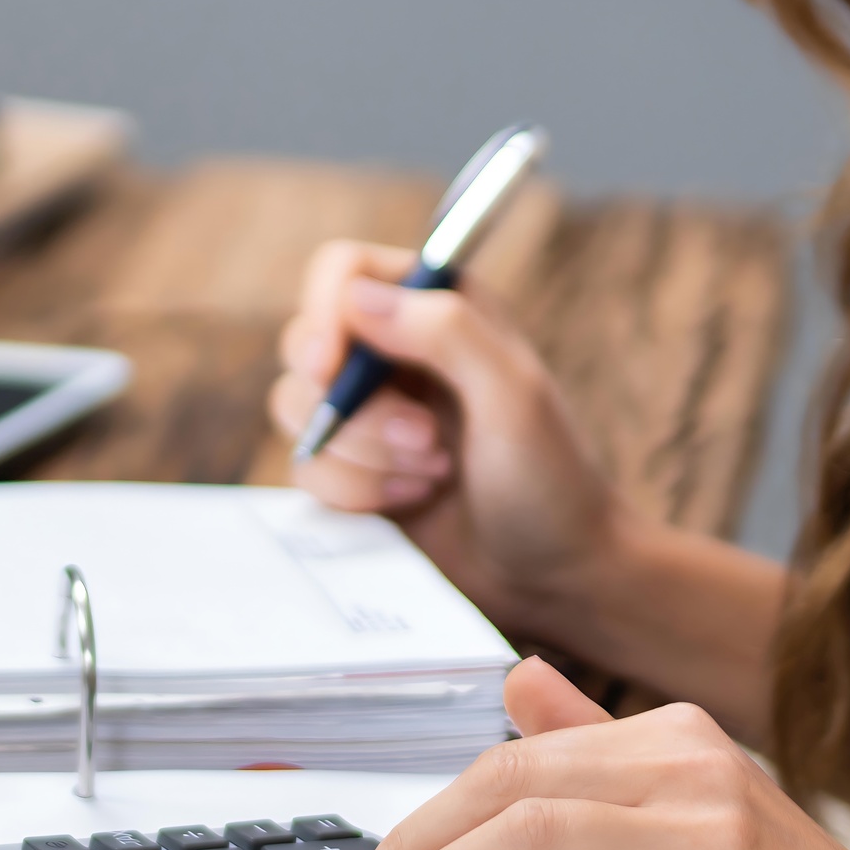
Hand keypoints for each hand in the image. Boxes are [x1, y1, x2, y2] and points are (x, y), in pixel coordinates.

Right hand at [268, 240, 623, 640]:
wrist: (554, 578)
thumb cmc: (550, 481)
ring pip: (296, 411)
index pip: (342, 272)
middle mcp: (394, 353)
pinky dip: (353, 492)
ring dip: (361, 455)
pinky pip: (306, 469)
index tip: (331, 368)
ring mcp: (369, 415)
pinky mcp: (352, 472)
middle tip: (424, 440)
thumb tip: (354, 297)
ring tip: (434, 473)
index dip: (324, 314)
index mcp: (439, 307)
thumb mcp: (513, 395)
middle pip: (306, 345)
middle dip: (354, 408)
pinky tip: (413, 500)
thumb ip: (445, 331)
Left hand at [328, 656, 849, 849]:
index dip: (430, 814)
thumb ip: (600, 748)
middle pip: (508, 783)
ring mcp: (710, 833)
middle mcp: (692, 766)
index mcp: (677, 736)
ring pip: (528, 834)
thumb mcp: (699, 811)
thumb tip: (515, 682)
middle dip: (414, 846)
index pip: (515, 757)